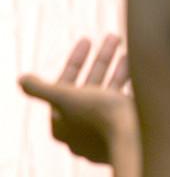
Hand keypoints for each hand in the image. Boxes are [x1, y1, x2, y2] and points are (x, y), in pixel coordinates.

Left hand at [19, 35, 135, 163]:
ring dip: (119, 68)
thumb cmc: (99, 117)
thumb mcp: (63, 97)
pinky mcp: (129, 132)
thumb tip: (21, 79)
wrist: (138, 139)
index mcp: (64, 126)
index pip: (65, 88)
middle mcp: (84, 131)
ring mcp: (108, 133)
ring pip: (112, 93)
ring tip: (132, 48)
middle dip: (102, 60)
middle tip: (113, 37)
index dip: (75, 62)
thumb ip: (40, 88)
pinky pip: (127, 101)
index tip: (87, 40)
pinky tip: (140, 67)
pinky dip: (131, 82)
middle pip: (91, 88)